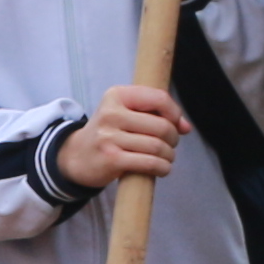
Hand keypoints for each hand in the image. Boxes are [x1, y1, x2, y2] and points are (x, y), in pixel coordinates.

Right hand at [60, 82, 187, 193]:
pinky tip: (161, 168)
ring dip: (169, 155)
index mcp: (116, 95)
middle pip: (161, 126)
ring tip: (166, 157)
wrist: (77, 157)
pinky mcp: (111, 159)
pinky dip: (162, 168)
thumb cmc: (109, 133)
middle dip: (173, 138)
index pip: (159, 98)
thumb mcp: (126, 114)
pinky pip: (149, 163)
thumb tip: (186, 127)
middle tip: (170, 145)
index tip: (176, 124)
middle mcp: (111, 113)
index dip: (175, 113)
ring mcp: (109, 137)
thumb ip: (157, 115)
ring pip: (157, 146)